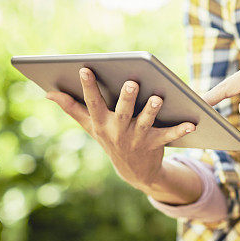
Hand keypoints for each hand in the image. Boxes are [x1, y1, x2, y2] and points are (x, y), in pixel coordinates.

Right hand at [46, 67, 195, 191]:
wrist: (134, 172)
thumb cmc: (110, 139)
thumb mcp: (90, 126)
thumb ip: (72, 108)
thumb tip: (48, 93)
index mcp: (101, 122)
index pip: (93, 102)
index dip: (88, 86)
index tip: (85, 68)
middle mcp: (118, 130)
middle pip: (123, 111)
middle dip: (126, 97)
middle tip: (131, 82)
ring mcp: (137, 138)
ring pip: (145, 122)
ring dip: (152, 110)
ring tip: (158, 97)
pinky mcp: (155, 144)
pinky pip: (168, 136)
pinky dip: (180, 129)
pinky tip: (191, 122)